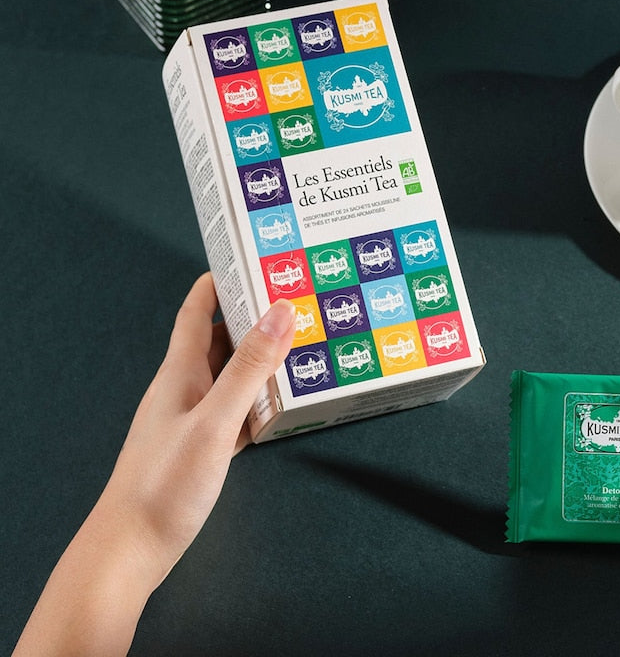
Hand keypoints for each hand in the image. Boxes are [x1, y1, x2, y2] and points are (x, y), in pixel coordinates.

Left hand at [14, 273, 295, 656]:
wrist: (130, 552)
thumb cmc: (165, 484)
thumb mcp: (215, 421)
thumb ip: (249, 368)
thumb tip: (281, 310)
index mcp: (180, 371)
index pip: (197, 309)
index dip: (220, 279)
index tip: (253, 257)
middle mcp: (183, 388)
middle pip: (220, 340)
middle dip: (254, 318)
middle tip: (295, 301)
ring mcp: (191, 419)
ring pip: (230, 376)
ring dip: (260, 360)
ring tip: (300, 348)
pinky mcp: (200, 448)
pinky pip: (234, 410)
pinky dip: (258, 401)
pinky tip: (282, 407)